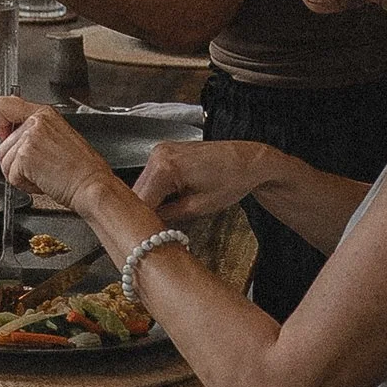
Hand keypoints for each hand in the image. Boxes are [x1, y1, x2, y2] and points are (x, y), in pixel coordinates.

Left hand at [0, 94, 118, 215]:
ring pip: (4, 161)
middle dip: (15, 163)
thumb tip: (12, 137)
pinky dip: (25, 185)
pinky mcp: (25, 156)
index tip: (5, 136)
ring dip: (20, 175)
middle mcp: (35, 122)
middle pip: (2, 145)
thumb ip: (35, 132)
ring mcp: (29, 138)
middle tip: (39, 168)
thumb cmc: (82, 169)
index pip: (4, 105)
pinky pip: (11, 176)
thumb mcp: (60, 137)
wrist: (92, 185)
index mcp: (44, 114)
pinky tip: (44, 182)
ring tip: (44, 175)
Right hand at [132, 138, 275, 219]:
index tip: (144, 236)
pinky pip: (152, 176)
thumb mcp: (199, 207)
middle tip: (153, 231)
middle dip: (144, 212)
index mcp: (165, 166)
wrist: (248, 161)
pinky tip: (168, 202)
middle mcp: (158, 154)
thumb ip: (169, 217)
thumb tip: (152, 227)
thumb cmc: (232, 179)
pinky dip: (157, 191)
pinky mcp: (166, 153)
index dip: (142, 221)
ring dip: (150, 202)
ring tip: (163, 218)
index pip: (141, 201)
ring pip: (143, 184)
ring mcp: (161, 151)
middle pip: (138, 192)